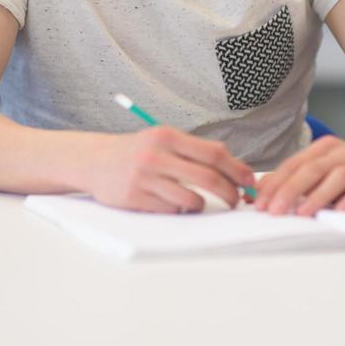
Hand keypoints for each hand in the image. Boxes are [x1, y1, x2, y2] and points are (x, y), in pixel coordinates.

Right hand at [87, 126, 254, 213]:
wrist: (95, 161)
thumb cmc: (138, 152)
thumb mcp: (163, 141)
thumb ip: (193, 151)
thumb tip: (234, 169)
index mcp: (167, 135)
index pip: (214, 153)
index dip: (236, 169)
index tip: (248, 181)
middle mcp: (156, 154)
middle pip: (208, 177)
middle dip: (230, 192)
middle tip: (236, 200)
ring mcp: (144, 177)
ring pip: (192, 199)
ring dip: (203, 205)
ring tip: (198, 202)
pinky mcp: (134, 198)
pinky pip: (171, 210)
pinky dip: (179, 209)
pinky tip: (172, 202)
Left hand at [254, 136, 344, 215]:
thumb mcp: (321, 173)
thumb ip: (293, 180)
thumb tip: (258, 192)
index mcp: (324, 148)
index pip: (295, 164)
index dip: (275, 183)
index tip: (260, 203)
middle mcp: (343, 153)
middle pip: (313, 169)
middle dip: (291, 190)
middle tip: (275, 210)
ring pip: (338, 177)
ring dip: (318, 196)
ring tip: (302, 213)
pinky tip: (339, 211)